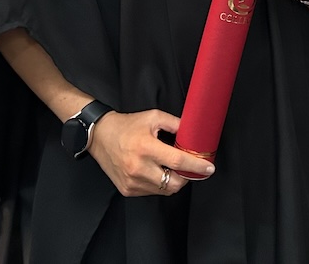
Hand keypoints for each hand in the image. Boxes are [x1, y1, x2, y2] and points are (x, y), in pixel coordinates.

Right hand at [88, 108, 213, 196]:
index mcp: (146, 147)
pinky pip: (152, 192)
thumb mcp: (154, 117)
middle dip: (186, 177)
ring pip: (164, 190)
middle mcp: (138, 167)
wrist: (100, 136)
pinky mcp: (127, 189)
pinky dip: (159, 184)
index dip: (196, 166)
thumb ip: (176, 124)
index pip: (178, 162)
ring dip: (173, 181)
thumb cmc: (127, 125)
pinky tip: (156, 171)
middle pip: (174, 183)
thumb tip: (194, 133)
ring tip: (171, 167)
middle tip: (189, 168)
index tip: (209, 168)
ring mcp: (132, 181)